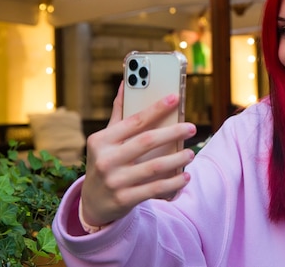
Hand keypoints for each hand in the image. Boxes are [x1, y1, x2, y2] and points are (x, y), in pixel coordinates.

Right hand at [80, 83, 195, 226]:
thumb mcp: (105, 139)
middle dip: (173, 132)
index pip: (134, 120)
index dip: (156, 108)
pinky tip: (185, 176)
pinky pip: (155, 189)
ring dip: (177, 159)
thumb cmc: (105, 161)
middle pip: (147, 141)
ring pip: (154, 167)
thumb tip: (125, 81)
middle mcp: (106, 160)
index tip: (175, 98)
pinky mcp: (124, 199)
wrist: (92, 202)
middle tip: (192, 127)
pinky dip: (173, 182)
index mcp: (101, 140)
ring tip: (191, 153)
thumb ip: (118, 113)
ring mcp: (114, 181)